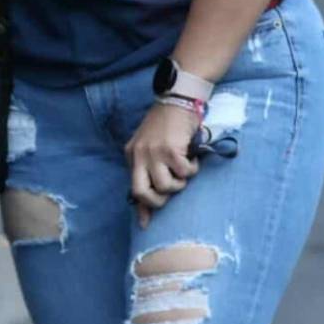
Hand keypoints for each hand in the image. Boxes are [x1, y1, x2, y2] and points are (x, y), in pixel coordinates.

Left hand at [125, 102, 200, 228]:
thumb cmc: (168, 124)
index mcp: (132, 154)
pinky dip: (191, 170)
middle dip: (158, 201)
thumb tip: (152, 198)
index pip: (132, 188)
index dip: (141, 208)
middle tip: (171, 192)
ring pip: (166, 186)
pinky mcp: (170, 149)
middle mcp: (139, 154)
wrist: (178, 99)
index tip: (145, 224)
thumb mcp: (151, 145)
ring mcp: (153, 152)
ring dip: (179, 183)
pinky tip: (191, 159)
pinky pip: (184, 172)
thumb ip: (149, 167)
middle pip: (141, 192)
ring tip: (183, 170)